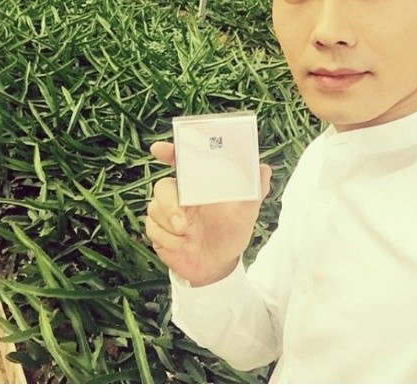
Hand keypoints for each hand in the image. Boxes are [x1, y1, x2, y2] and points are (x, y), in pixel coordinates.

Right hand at [145, 141, 271, 286]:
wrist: (216, 266)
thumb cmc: (232, 232)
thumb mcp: (246, 212)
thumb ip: (254, 190)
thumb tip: (264, 169)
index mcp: (199, 183)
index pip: (181, 161)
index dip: (169, 151)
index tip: (159, 149)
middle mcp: (180, 193)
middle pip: (162, 186)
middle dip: (169, 204)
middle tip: (183, 223)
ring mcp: (166, 210)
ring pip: (155, 208)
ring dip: (171, 228)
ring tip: (189, 237)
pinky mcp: (157, 228)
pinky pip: (151, 227)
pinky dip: (167, 240)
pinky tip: (182, 245)